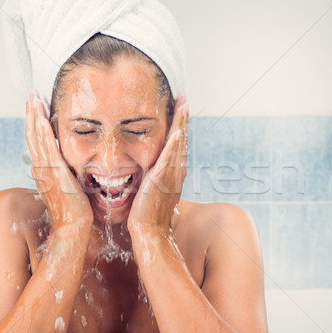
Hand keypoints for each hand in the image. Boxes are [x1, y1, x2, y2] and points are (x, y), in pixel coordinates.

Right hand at [25, 93, 92, 230]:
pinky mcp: (54, 172)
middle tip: (30, 95)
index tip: (35, 107)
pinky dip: (42, 131)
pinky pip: (46, 147)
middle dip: (30, 114)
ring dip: (34, 117)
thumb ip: (67, 174)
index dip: (34, 124)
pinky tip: (41, 117)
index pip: (36, 141)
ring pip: (36, 137)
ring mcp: (45, 170)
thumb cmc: (75, 212)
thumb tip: (72, 165)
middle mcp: (40, 168)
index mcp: (43, 171)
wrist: (73, 227)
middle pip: (31, 135)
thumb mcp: (69, 187)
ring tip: (33, 99)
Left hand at [127, 95, 187, 235]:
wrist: (149, 232)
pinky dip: (173, 146)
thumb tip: (150, 173)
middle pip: (181, 141)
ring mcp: (170, 176)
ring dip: (181, 125)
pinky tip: (176, 132)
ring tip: (183, 107)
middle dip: (183, 120)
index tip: (180, 111)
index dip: (180, 128)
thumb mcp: (152, 193)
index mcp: (173, 174)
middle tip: (184, 100)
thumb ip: (154, 180)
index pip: (177, 145)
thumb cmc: (147, 217)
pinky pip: (168, 160)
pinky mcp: (160, 181)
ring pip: (177, 145)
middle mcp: (176, 173)